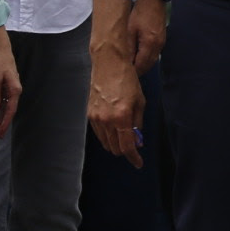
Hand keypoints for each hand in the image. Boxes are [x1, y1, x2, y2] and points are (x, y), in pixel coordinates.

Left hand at [0, 30, 18, 137]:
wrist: (3, 52)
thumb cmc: (0, 63)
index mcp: (15, 90)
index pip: (10, 110)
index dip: (5, 122)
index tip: (0, 131)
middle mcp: (16, 92)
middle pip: (10, 111)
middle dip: (4, 123)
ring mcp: (12, 90)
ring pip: (8, 107)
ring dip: (3, 118)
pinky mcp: (8, 88)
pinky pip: (5, 102)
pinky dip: (1, 109)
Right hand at [89, 43, 145, 167]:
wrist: (108, 66)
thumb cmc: (128, 82)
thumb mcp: (140, 103)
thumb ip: (138, 124)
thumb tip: (137, 140)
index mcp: (121, 117)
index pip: (127, 146)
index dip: (134, 157)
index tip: (138, 163)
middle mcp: (106, 119)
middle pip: (115, 147)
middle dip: (126, 150)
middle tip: (135, 146)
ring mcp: (95, 117)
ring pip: (106, 142)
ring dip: (116, 144)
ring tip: (126, 136)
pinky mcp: (89, 114)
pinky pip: (99, 133)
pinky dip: (108, 136)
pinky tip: (115, 131)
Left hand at [128, 0, 166, 72]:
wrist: (152, 0)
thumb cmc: (140, 11)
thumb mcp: (129, 30)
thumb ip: (127, 47)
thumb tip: (124, 61)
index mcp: (150, 44)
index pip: (141, 66)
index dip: (132, 72)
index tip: (123, 75)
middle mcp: (158, 46)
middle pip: (147, 66)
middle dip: (136, 70)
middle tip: (124, 73)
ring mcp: (161, 43)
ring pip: (150, 61)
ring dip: (140, 64)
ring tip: (128, 65)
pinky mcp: (161, 40)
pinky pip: (153, 54)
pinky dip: (144, 57)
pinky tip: (136, 55)